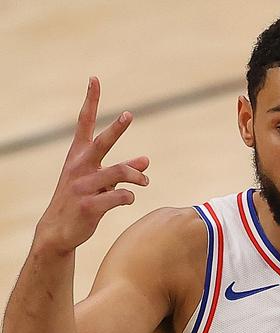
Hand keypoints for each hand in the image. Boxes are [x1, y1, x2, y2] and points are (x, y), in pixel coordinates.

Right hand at [36, 76, 149, 253]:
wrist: (59, 231)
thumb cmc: (81, 200)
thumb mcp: (100, 182)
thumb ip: (124, 170)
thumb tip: (146, 160)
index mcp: (78, 156)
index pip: (84, 123)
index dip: (91, 101)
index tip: (94, 79)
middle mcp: (79, 167)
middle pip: (102, 143)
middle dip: (116, 129)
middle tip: (129, 115)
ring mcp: (83, 186)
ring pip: (119, 173)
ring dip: (137, 176)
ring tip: (145, 181)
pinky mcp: (89, 205)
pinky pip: (119, 197)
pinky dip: (129, 197)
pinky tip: (128, 199)